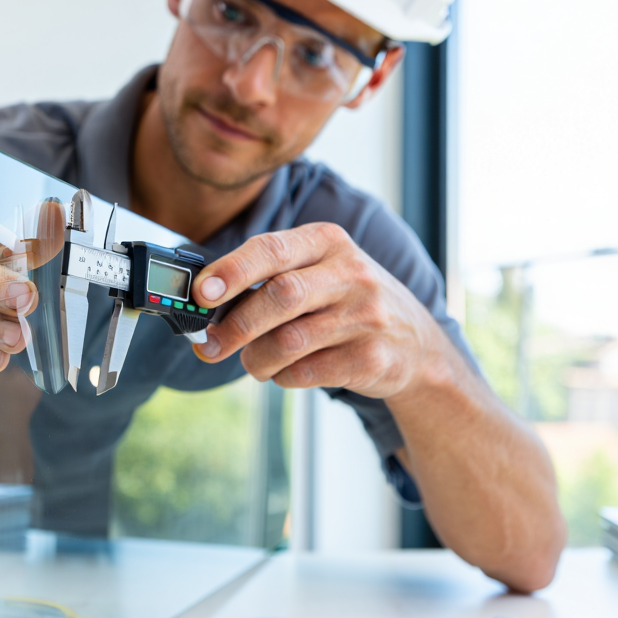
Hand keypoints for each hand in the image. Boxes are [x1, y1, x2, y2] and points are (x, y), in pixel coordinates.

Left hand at [191, 223, 439, 397]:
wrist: (416, 344)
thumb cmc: (346, 302)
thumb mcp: (318, 272)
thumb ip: (267, 280)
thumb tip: (204, 304)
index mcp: (327, 241)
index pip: (271, 248)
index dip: (231, 271)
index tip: (201, 293)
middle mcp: (351, 273)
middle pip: (280, 295)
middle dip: (235, 325)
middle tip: (210, 345)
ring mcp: (366, 316)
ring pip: (289, 340)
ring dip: (257, 358)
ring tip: (254, 362)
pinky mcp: (373, 357)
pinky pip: (309, 372)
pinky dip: (285, 376)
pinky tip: (287, 371)